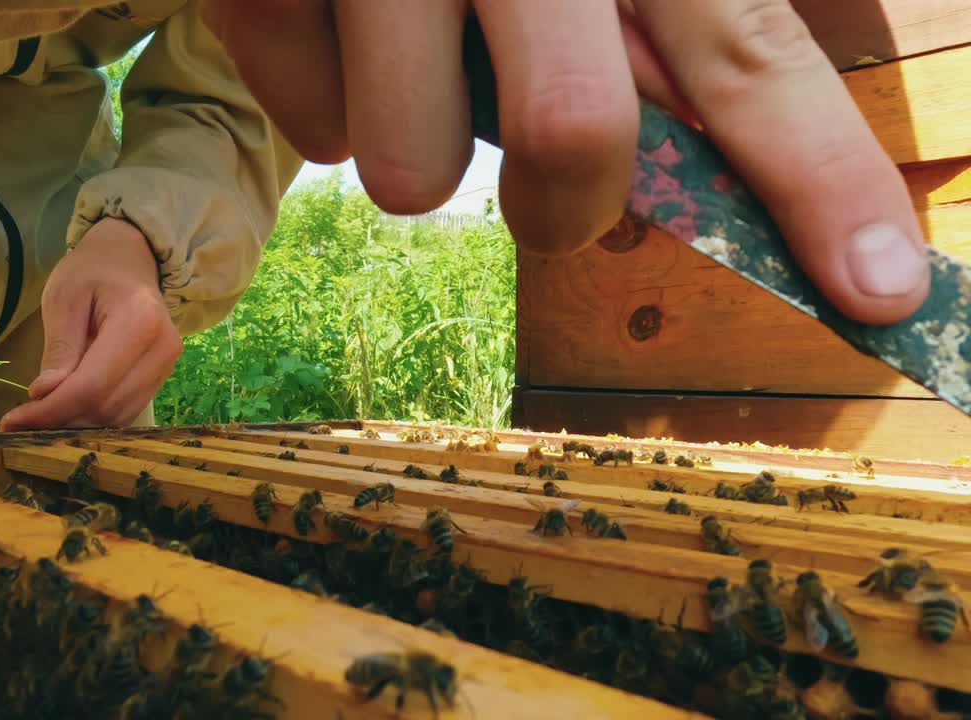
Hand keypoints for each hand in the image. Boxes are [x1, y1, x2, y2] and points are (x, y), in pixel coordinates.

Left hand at [0, 218, 182, 430]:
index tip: (13, 421)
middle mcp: (162, 349)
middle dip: (60, 420)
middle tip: (20, 422)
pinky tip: (65, 409)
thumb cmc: (91, 271)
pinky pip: (126, 410)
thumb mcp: (63, 299)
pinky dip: (93, 417)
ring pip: (118, 416)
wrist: (129, 259)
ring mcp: (167, 365)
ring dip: (76, 423)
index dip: (52, 410)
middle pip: (106, 406)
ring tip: (39, 417)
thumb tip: (44, 395)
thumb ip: (58, 348)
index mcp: (138, 322)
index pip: (92, 385)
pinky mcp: (161, 375)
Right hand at [204, 1, 930, 325]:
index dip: (822, 182)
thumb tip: (774, 115)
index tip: (883, 295)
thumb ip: (694, 18)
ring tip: (413, 72)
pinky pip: (309, 129)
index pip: (750, 55)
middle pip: (571, 140)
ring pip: (411, 172)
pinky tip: (340, 39)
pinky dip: (325, 109)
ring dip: (419, 153)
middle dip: (559, 210)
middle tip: (544, 192)